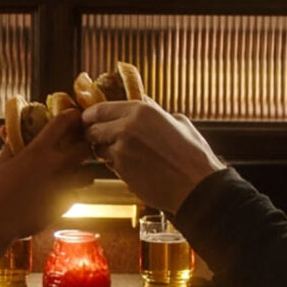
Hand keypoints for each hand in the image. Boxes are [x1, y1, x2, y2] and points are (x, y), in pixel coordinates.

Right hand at [0, 108, 92, 241]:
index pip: (64, 123)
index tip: (73, 116)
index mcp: (38, 150)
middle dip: (83, 145)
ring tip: (69, 174)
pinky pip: (76, 196)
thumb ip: (11, 144)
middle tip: (75, 146)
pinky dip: (70, 194)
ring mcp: (62, 188)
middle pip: (85, 148)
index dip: (72, 116)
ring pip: (88, 175)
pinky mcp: (63, 207)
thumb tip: (9, 130)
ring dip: (81, 172)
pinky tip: (58, 194)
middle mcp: (55, 167)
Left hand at [81, 97, 224, 213]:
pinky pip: (110, 166)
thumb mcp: (177, 121)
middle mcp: (127, 128)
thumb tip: (143, 101)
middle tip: (101, 139)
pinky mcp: (122, 171)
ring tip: (125, 154)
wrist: (197, 186)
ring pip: (98, 149)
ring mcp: (122, 151)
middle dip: (94, 135)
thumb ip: (155, 110)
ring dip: (104, 151)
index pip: (100, 108)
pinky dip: (116, 166)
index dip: (91, 115)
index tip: (89, 120)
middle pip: (92, 129)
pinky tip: (135, 167)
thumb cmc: (193, 154)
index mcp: (140, 111)